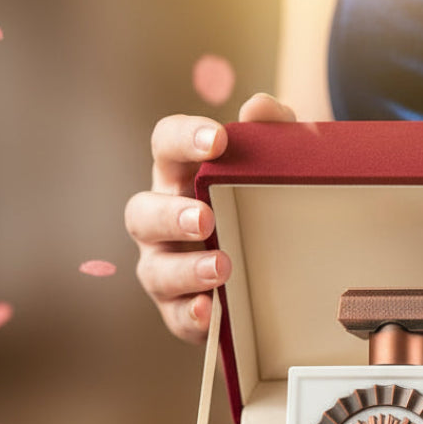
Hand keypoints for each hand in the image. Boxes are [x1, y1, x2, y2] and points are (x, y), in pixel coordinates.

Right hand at [124, 94, 296, 342]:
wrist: (280, 274)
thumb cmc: (263, 209)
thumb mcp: (277, 170)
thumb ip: (274, 135)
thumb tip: (260, 107)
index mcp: (180, 177)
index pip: (166, 145)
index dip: (184, 138)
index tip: (218, 139)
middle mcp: (161, 222)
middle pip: (143, 212)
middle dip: (171, 214)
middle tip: (206, 217)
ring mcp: (165, 267)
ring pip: (156, 269)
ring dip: (185, 268)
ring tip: (221, 267)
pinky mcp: (180, 311)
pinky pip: (177, 316)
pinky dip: (191, 314)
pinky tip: (210, 310)